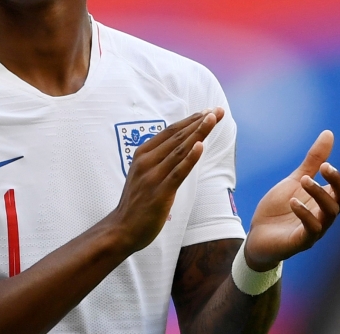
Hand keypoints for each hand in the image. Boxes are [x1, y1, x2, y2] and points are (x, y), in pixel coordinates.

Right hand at [108, 108, 224, 252]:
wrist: (122, 228)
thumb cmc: (136, 202)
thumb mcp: (144, 174)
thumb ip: (158, 159)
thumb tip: (178, 147)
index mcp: (143, 154)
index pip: (170, 131)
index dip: (190, 120)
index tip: (208, 111)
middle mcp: (147, 161)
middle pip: (177, 136)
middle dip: (199, 122)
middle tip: (217, 111)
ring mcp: (153, 176)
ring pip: (179, 150)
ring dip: (198, 133)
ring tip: (212, 119)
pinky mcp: (160, 192)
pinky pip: (177, 172)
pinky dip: (189, 158)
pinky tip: (200, 146)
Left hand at [243, 130, 339, 270]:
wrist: (258, 235)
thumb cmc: (280, 209)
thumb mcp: (295, 180)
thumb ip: (313, 161)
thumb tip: (329, 133)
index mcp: (325, 200)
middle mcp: (325, 215)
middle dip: (337, 181)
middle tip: (325, 166)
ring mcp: (316, 230)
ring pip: (329, 213)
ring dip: (319, 193)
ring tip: (304, 179)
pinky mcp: (302, 241)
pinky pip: (311, 230)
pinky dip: (305, 214)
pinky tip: (294, 201)